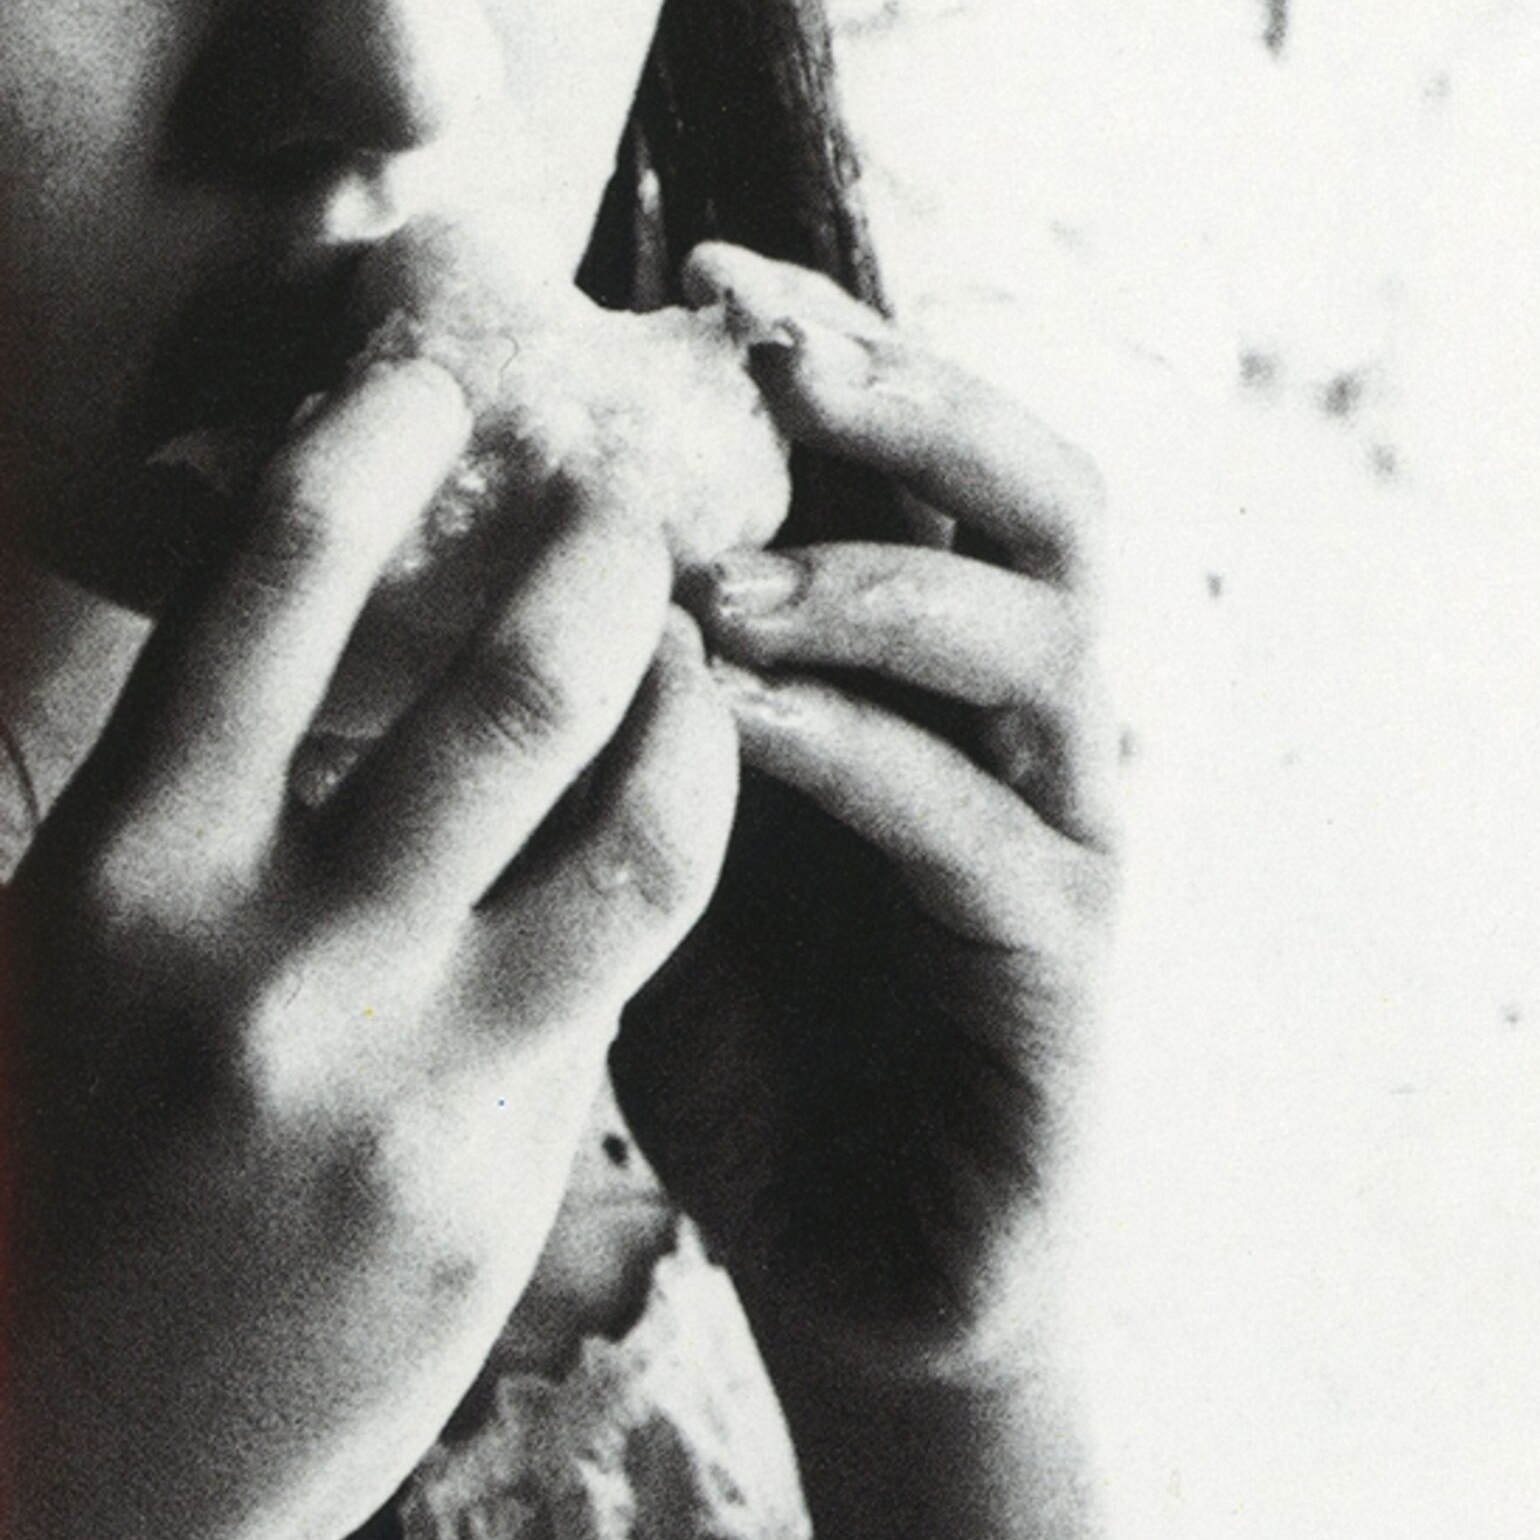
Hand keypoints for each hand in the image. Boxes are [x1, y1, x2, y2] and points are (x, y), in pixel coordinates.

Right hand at [1, 352, 736, 1539]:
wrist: (30, 1476)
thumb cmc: (35, 1174)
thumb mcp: (62, 956)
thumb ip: (205, 808)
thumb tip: (357, 654)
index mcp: (120, 865)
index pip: (274, 578)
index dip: (374, 435)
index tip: (440, 371)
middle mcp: (268, 959)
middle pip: (516, 678)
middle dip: (608, 559)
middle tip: (637, 506)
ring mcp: (403, 1084)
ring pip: (640, 822)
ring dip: (693, 704)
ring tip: (699, 657)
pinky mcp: (496, 1190)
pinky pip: (620, 979)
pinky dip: (656, 873)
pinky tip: (667, 828)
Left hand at [610, 247, 1119, 1380]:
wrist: (855, 1272)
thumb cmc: (747, 1034)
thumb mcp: (660, 823)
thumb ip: (630, 690)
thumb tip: (476, 521)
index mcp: (938, 662)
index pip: (932, 448)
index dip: (836, 338)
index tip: (693, 267)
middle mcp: (1028, 717)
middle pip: (1044, 492)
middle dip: (909, 399)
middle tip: (765, 355)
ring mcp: (1063, 833)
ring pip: (1040, 639)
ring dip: (879, 578)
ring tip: (721, 571)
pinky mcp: (1062, 963)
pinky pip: (979, 827)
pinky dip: (861, 755)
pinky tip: (739, 722)